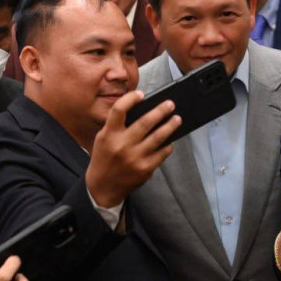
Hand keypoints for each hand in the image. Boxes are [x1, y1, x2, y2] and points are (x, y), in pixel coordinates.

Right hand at [85, 90, 181, 208]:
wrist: (103, 187)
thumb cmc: (105, 158)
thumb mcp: (103, 138)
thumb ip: (117, 125)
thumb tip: (142, 109)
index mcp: (108, 134)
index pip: (119, 110)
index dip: (131, 99)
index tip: (141, 94)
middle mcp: (121, 145)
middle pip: (145, 122)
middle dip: (161, 111)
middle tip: (170, 104)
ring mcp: (135, 158)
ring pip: (158, 137)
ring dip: (170, 126)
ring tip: (177, 119)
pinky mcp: (145, 169)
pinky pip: (162, 153)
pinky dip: (167, 145)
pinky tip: (170, 140)